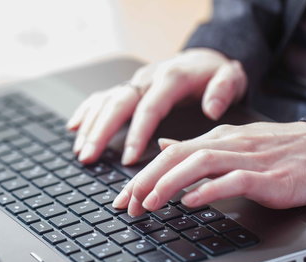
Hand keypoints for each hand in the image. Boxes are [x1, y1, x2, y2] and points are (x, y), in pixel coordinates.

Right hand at [67, 48, 247, 164]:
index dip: (136, 134)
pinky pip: (101, 97)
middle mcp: (147, 80)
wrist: (201, 58)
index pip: (149, 108)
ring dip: (89, 127)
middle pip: (118, 105)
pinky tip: (74, 128)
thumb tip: (212, 108)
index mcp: (171, 79)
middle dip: (100, 132)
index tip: (128, 159)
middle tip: (89, 158)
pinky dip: (86, 112)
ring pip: (105, 102)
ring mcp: (134, 84)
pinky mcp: (128, 89)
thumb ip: (224, 89)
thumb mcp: (230, 78)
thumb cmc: (213, 74)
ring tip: (81, 152)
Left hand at [112, 121, 305, 215]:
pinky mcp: (271, 177)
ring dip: (169, 184)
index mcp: (219, 138)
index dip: (142, 175)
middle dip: (146, 180)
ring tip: (149, 203)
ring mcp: (250, 159)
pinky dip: (210, 190)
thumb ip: (198, 148)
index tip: (123, 198)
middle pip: (177, 156)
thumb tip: (164, 147)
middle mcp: (229, 144)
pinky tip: (191, 203)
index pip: (170, 153)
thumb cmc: (282, 151)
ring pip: (200, 163)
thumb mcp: (234, 144)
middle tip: (126, 204)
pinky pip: (235, 180)